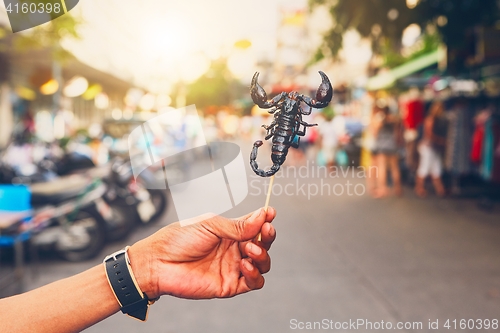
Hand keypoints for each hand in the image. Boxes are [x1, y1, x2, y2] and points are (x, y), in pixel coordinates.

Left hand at [129, 207, 276, 299]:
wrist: (158, 263)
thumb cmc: (178, 239)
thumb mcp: (210, 225)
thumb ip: (238, 225)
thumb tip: (262, 215)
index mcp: (229, 232)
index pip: (254, 225)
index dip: (265, 219)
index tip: (271, 214)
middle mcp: (233, 249)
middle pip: (262, 243)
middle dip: (268, 236)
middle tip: (265, 231)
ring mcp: (233, 267)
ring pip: (262, 263)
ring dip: (263, 255)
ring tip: (250, 249)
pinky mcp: (230, 285)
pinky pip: (253, 282)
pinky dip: (255, 274)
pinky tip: (245, 265)